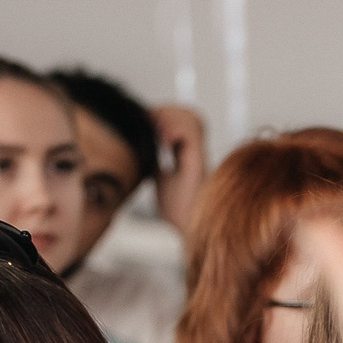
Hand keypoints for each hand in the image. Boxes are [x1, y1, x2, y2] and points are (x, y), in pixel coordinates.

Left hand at [151, 103, 208, 234]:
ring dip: (170, 119)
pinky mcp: (198, 162)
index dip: (164, 115)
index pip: (181, 121)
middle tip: (147, 121)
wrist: (189, 230)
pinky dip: (175, 131)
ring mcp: (198, 155)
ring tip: (156, 131)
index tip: (144, 121)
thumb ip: (155, 166)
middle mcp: (196, 151)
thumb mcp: (160, 181)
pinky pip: (192, 133)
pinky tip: (163, 142)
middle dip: (167, 112)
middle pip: (189, 115)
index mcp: (187, 154)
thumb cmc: (179, 212)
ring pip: (193, 119)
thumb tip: (143, 156)